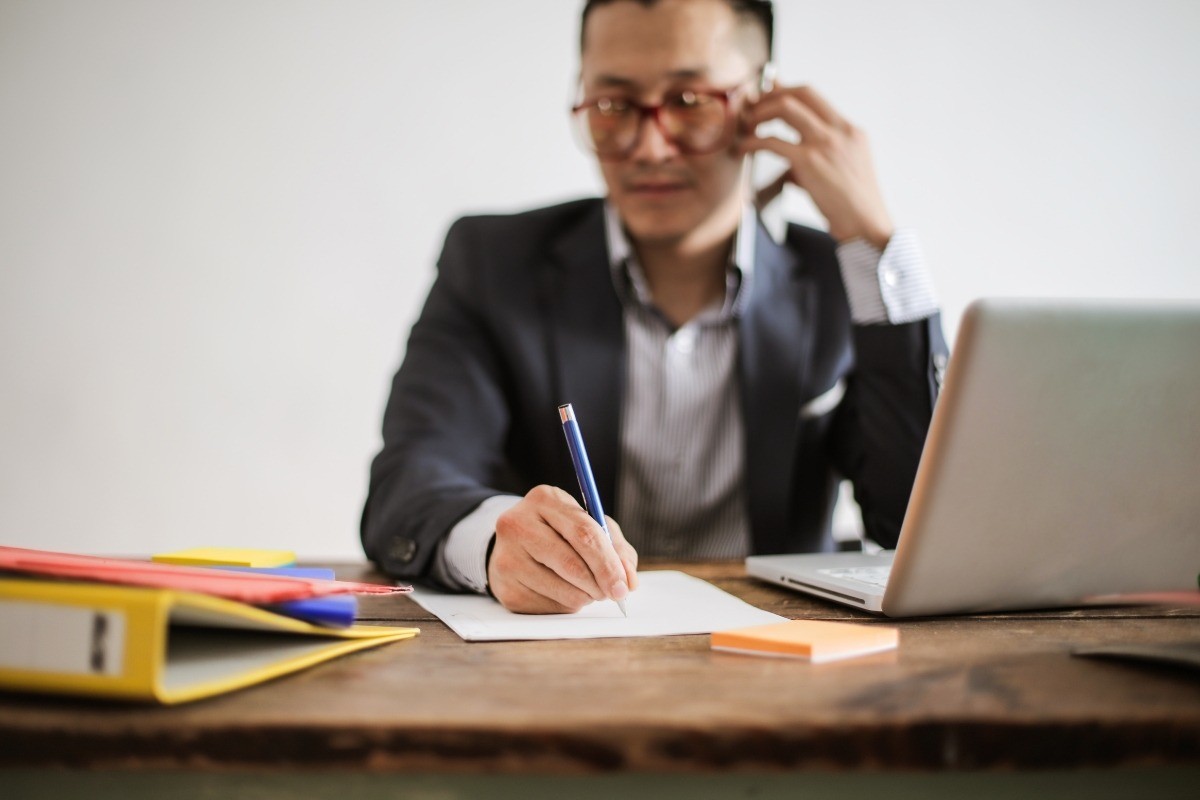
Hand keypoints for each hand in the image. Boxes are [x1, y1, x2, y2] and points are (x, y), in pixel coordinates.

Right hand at [487, 485, 638, 613]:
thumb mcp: (589, 525)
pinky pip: (548, 606)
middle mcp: (518, 524)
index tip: (624, 585)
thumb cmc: (560, 533)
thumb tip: (628, 581)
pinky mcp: (505, 588)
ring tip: (588, 588)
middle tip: (613, 593)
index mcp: (544, 499)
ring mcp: (507, 557)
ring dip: (585, 596)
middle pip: (571, 563)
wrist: (514, 545)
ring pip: (562, 589)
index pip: (584, 533)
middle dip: (600, 583)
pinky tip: (564, 592)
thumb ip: (615, 548)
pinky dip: (566, 605)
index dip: (608, 563)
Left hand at [740, 85, 893, 248]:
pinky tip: (742, 149)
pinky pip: (772, 141)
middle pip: (801, 92)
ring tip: (747, 125)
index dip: (787, 90)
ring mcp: (825, 143)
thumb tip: (790, 159)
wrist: (866, 224)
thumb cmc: (853, 205)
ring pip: (786, 107)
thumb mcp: (844, 170)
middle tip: (754, 107)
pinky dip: (752, 142)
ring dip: (760, 112)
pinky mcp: (809, 162)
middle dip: (772, 95)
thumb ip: (820, 156)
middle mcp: (840, 130)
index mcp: (850, 130)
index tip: (769, 94)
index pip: (815, 96)